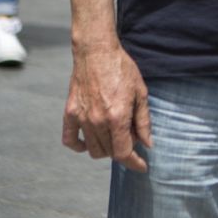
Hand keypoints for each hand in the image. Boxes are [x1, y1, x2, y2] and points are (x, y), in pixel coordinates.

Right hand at [62, 41, 151, 171]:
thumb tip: (147, 144)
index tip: (142, 166)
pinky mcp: (70, 112)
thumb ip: (144, 121)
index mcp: (117, 118)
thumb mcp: (141, 93)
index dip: (134, 163)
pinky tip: (89, 141)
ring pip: (92, 149)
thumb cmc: (122, 69)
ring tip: (114, 135)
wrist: (96, 51)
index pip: (124, 153)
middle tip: (131, 137)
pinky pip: (70, 140)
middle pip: (109, 153)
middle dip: (123, 151)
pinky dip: (79, 146)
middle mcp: (97, 121)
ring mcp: (81, 118)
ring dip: (105, 149)